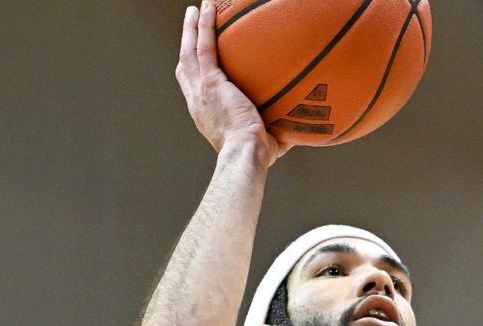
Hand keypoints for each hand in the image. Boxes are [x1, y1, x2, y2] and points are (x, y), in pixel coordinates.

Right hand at [175, 3, 290, 165]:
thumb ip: (276, 132)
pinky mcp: (211, 82)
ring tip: (196, 9)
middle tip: (191, 26)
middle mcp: (197, 101)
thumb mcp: (265, 141)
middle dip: (186, 44)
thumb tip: (296, 130)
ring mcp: (201, 90)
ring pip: (190, 51)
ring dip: (191, 28)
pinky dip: (205, 26)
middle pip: (186, 65)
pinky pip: (204, 47)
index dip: (193, 73)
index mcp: (205, 114)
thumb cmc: (257, 155)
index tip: (197, 62)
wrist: (246, 153)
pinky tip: (209, 8)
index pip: (194, 89)